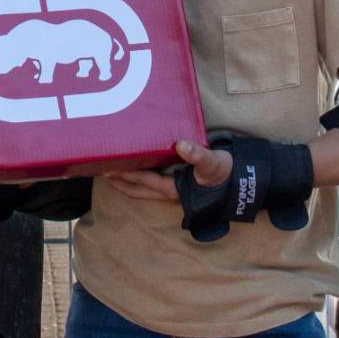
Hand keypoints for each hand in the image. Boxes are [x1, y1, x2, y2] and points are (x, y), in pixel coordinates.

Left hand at [99, 139, 228, 202]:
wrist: (238, 183)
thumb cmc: (224, 173)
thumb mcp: (212, 163)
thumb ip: (197, 154)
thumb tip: (181, 144)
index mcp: (174, 189)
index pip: (143, 180)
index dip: (125, 174)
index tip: (108, 167)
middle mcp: (169, 193)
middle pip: (136, 190)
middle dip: (118, 182)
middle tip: (99, 171)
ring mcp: (172, 191)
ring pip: (142, 190)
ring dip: (125, 182)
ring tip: (110, 173)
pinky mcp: (176, 186)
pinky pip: (150, 185)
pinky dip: (138, 179)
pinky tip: (135, 169)